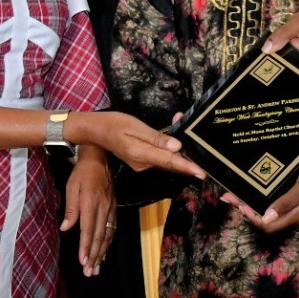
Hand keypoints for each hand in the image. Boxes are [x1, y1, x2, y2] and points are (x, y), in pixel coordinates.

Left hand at [60, 148, 115, 275]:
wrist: (99, 158)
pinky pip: (112, 229)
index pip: (89, 230)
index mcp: (91, 203)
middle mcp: (103, 208)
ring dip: (102, 253)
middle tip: (90, 272)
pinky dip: (108, 243)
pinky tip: (104, 252)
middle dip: (94, 256)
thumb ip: (70, 209)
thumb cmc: (82, 173)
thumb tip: (65, 228)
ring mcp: (111, 208)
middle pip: (99, 236)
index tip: (83, 262)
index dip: (86, 247)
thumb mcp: (72, 187)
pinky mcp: (114, 208)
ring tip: (97, 268)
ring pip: (107, 235)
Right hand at [83, 111, 204, 179]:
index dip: (187, 167)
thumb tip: (177, 147)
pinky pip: (159, 156)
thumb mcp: (136, 127)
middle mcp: (143, 164)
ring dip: (177, 149)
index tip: (201, 173)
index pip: (169, 161)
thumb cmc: (115, 124)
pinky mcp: (142, 161)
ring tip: (181, 126)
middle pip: (170, 161)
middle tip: (199, 145)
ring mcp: (142, 164)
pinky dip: (167, 148)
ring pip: (165, 158)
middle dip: (186, 154)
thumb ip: (157, 138)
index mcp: (141, 154)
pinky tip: (171, 135)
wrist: (97, 130)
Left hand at [234, 154, 298, 231]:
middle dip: (247, 209)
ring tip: (239, 192)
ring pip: (271, 209)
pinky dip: (265, 196)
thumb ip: (287, 202)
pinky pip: (279, 200)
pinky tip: (261, 186)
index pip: (268, 224)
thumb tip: (266, 217)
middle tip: (230, 196)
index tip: (239, 203)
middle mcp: (296, 211)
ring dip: (254, 202)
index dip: (251, 217)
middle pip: (267, 218)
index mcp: (296, 213)